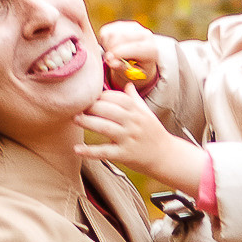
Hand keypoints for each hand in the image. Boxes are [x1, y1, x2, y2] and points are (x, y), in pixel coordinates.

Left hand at [81, 83, 203, 186]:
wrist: (166, 156)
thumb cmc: (153, 133)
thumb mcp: (147, 114)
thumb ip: (135, 99)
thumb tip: (128, 84)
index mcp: (137, 111)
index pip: (117, 98)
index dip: (101, 96)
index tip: (89, 96)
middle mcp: (133, 123)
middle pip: (109, 110)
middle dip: (91, 106)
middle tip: (76, 106)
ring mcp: (129, 139)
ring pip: (105, 127)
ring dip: (88, 122)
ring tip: (75, 118)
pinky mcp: (125, 155)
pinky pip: (105, 152)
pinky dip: (90, 151)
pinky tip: (77, 148)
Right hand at [98, 18, 161, 88]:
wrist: (141, 61)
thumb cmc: (138, 70)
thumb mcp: (133, 75)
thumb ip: (122, 68)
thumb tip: (110, 60)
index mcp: (151, 49)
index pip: (133, 47)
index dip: (118, 55)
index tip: (111, 62)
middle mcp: (144, 34)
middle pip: (120, 37)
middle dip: (111, 50)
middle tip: (112, 61)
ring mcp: (133, 27)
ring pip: (112, 34)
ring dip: (108, 46)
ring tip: (114, 55)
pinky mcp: (122, 24)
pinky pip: (106, 31)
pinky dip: (105, 42)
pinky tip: (112, 48)